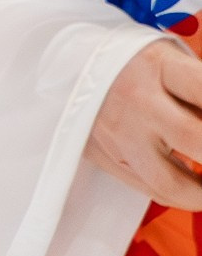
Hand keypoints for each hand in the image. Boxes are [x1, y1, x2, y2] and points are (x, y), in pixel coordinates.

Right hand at [87, 38, 201, 210]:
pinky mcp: (106, 157)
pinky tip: (195, 190)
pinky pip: (149, 189)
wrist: (67, 66)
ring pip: (169, 181)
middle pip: (196, 138)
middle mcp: (137, 101)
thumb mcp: (170, 59)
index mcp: (157, 65)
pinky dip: (180, 196)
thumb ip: (198, 92)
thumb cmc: (135, 63)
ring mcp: (119, 134)